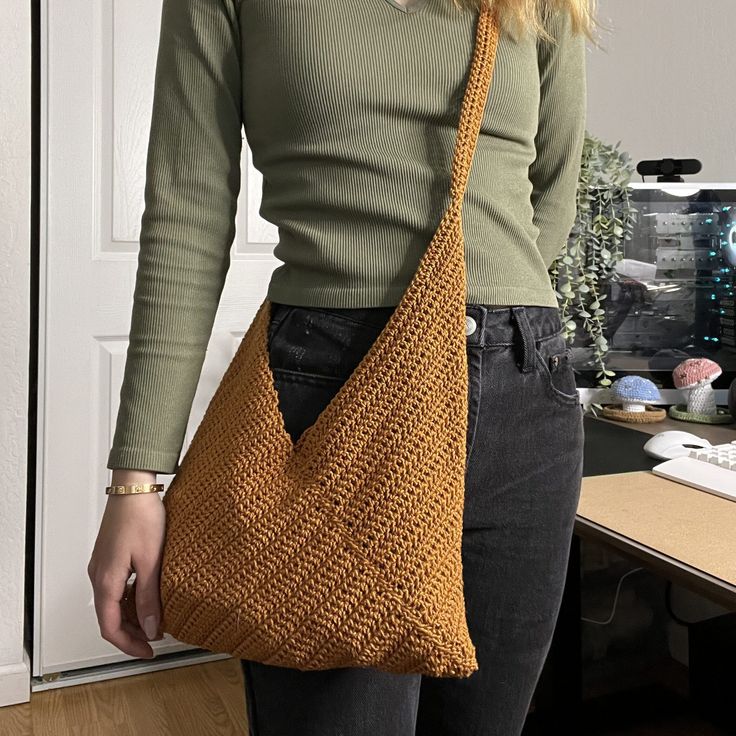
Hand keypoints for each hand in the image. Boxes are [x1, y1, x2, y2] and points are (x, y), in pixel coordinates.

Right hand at [87, 469, 165, 658]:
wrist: (134, 488)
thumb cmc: (142, 517)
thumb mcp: (151, 561)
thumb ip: (149, 597)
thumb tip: (152, 628)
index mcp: (106, 580)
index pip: (110, 627)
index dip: (129, 645)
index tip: (148, 651)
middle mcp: (99, 575)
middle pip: (109, 617)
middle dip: (132, 632)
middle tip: (155, 638)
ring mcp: (102, 565)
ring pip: (113, 602)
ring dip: (132, 615)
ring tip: (157, 619)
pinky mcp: (109, 555)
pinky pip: (116, 586)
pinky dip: (130, 598)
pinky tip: (148, 595)